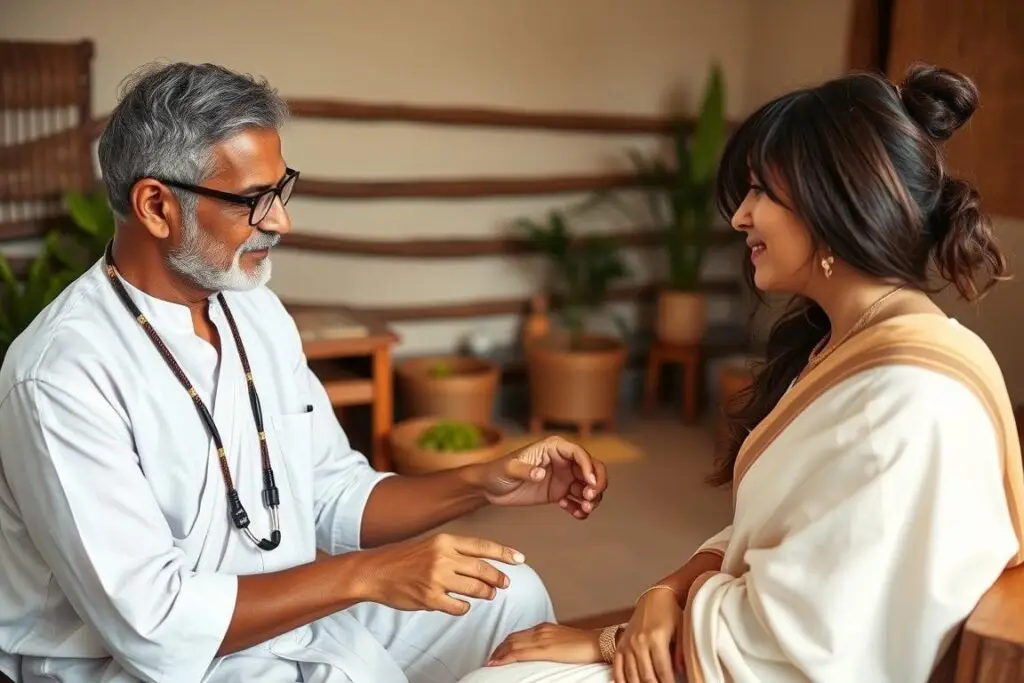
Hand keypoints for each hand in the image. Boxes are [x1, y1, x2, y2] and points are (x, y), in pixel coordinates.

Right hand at [352, 533, 524, 615]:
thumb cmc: (403, 558)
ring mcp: (437, 578)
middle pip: (483, 569)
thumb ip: (454, 551)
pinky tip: (462, 605)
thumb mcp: (431, 544)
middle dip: (499, 578)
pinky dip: (465, 607)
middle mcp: (443, 557)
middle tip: (505, 583)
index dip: (504, 553)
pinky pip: (459, 606)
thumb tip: (481, 562)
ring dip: (485, 593)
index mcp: (445, 541)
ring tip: (488, 594)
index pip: (482, 546)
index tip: (519, 559)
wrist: (375, 571)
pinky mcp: (430, 598)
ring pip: (475, 588)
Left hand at [476, 435, 607, 518]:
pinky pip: (579, 500)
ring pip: (589, 486)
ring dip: (592, 498)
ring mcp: (563, 477)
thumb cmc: (498, 471)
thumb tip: (540, 473)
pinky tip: (577, 514)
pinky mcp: (560, 492)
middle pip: (592, 468)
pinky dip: (582, 508)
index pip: (579, 453)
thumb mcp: (509, 469)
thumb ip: (524, 470)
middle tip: (589, 497)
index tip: (590, 483)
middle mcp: (563, 461)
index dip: (588, 467)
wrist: (490, 488)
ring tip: (584, 509)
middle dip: (597, 483)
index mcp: (554, 448)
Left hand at [485, 623, 602, 665]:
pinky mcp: (545, 648)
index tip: (496, 653)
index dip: (504, 644)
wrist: (598, 643)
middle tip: (488, 659)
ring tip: (489, 663)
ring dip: (498, 654)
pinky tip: (497, 663)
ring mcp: (542, 638)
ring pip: (512, 644)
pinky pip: (519, 652)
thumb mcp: (562, 641)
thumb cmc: (584, 645)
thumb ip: (550, 643)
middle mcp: (540, 630)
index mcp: (544, 627)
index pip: (517, 634)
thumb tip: (542, 652)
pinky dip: (505, 657)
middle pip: (511, 638)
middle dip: (497, 649)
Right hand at [613, 587, 680, 682]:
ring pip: (632, 676)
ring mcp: (628, 645)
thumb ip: (681, 651)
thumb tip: (681, 671)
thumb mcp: (681, 629)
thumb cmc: (670, 613)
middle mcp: (639, 642)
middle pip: (647, 677)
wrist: (655, 598)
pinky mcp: (621, 646)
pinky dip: (621, 681)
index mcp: (656, 639)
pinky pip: (617, 668)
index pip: (663, 671)